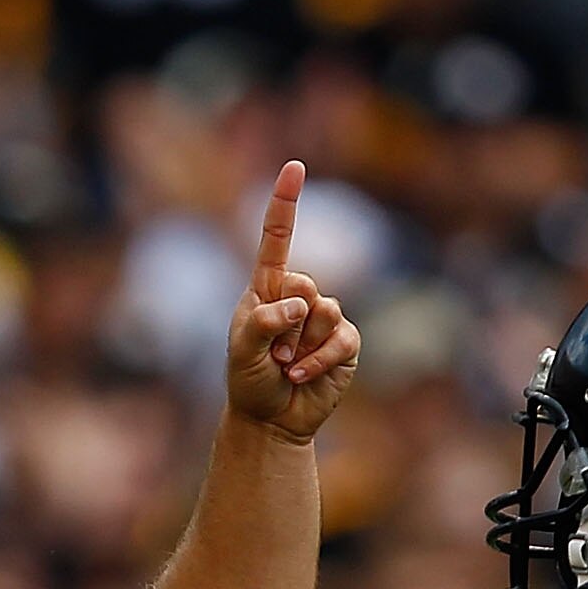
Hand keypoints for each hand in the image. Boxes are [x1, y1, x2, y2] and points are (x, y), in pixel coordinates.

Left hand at [225, 162, 358, 442]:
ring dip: (301, 348)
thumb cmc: (249, 383)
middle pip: (305, 285)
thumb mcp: (242, 352)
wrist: (271, 421)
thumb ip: (264, 323)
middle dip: (286, 325)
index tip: (294, 167)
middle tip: (273, 354)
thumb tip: (300, 304)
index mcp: (266, 290)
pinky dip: (320, 361)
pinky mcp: (344, 342)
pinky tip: (301, 376)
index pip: (277, 240)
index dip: (285, 204)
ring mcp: (323, 318)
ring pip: (325, 313)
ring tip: (286, 366)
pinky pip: (341, 339)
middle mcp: (297, 297)